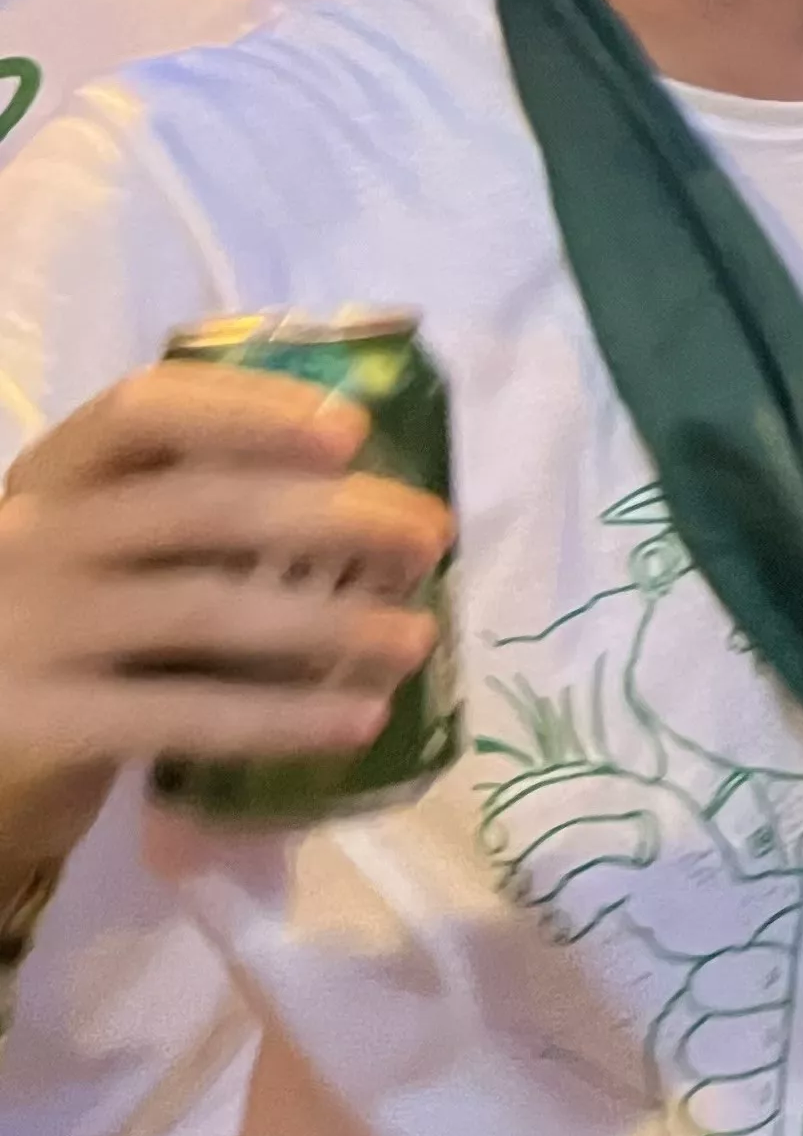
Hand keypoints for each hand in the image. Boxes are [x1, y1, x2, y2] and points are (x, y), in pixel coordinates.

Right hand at [0, 362, 449, 774]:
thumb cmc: (73, 626)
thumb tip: (379, 506)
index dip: (251, 411)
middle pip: (198, 506)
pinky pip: (185, 716)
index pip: (145, 411)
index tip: (352, 431)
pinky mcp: (39, 724)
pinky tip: (360, 721)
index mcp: (56, 474)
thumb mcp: (108, 548)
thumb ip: (198, 511)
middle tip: (429, 537)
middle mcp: (31, 537)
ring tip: (418, 637)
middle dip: (332, 516)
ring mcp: (27, 631)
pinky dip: (282, 719)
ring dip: (329, 623)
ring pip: (204, 611)